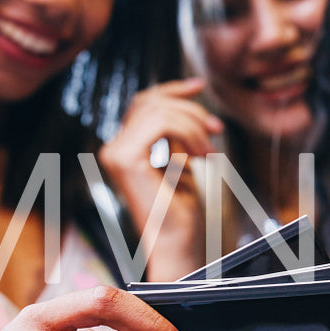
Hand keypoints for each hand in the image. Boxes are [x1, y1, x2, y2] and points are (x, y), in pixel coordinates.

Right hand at [98, 78, 223, 279]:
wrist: (177, 244)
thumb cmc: (180, 213)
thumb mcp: (180, 161)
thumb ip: (175, 135)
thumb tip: (186, 104)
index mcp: (124, 148)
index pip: (143, 104)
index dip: (173, 90)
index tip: (199, 86)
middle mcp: (113, 149)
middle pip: (150, 101)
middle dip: (189, 108)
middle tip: (216, 129)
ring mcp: (115, 153)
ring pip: (159, 110)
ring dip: (194, 125)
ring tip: (209, 151)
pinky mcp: (125, 159)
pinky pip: (161, 123)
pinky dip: (188, 133)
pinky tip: (200, 155)